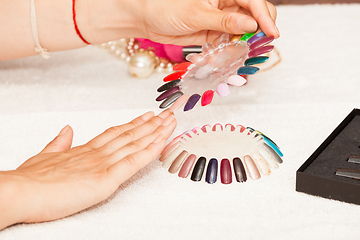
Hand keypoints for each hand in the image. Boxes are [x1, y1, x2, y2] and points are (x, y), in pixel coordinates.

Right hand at [0, 110, 175, 229]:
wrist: (21, 191)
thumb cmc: (31, 180)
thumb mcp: (45, 157)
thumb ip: (59, 143)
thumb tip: (67, 129)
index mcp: (84, 150)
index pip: (115, 133)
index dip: (133, 124)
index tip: (147, 116)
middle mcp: (97, 153)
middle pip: (130, 134)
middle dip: (151, 124)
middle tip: (167, 113)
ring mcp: (103, 163)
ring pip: (136, 143)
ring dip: (156, 132)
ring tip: (170, 121)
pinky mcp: (106, 178)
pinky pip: (135, 161)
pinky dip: (151, 150)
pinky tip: (163, 141)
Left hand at [139, 0, 278, 45]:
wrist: (148, 19)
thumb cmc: (167, 8)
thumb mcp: (197, 13)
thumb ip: (224, 20)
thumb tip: (251, 24)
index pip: (252, 1)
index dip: (265, 16)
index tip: (272, 33)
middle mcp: (226, 3)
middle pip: (254, 14)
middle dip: (261, 29)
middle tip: (262, 46)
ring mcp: (221, 18)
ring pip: (244, 30)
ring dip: (248, 43)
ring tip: (249, 55)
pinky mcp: (215, 32)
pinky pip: (230, 41)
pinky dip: (234, 50)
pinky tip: (235, 57)